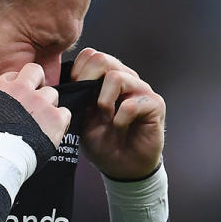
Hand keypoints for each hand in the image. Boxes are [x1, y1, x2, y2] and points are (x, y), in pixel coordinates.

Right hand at [0, 63, 71, 161]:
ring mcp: (39, 103)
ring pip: (53, 93)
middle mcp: (20, 89)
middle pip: (36, 71)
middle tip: (36, 101)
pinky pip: (65, 112)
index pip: (14, 75)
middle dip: (38, 83)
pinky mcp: (55, 118)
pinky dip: (61, 122)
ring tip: (43, 123)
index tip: (19, 100)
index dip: (19, 86)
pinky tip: (52, 132)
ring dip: (49, 106)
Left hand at [71, 48, 164, 178]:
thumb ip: (77, 98)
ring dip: (104, 101)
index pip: (90, 55)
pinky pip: (132, 104)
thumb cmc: (103, 141)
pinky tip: (119, 126)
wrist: (123, 166)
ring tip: (105, 117)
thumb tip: (66, 84)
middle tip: (87, 104)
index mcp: (106, 78)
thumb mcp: (82, 119)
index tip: (74, 93)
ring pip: (116, 77)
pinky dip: (120, 118)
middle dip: (87, 81)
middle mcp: (125, 78)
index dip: (77, 72)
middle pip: (102, 59)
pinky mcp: (155, 105)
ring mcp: (141, 90)